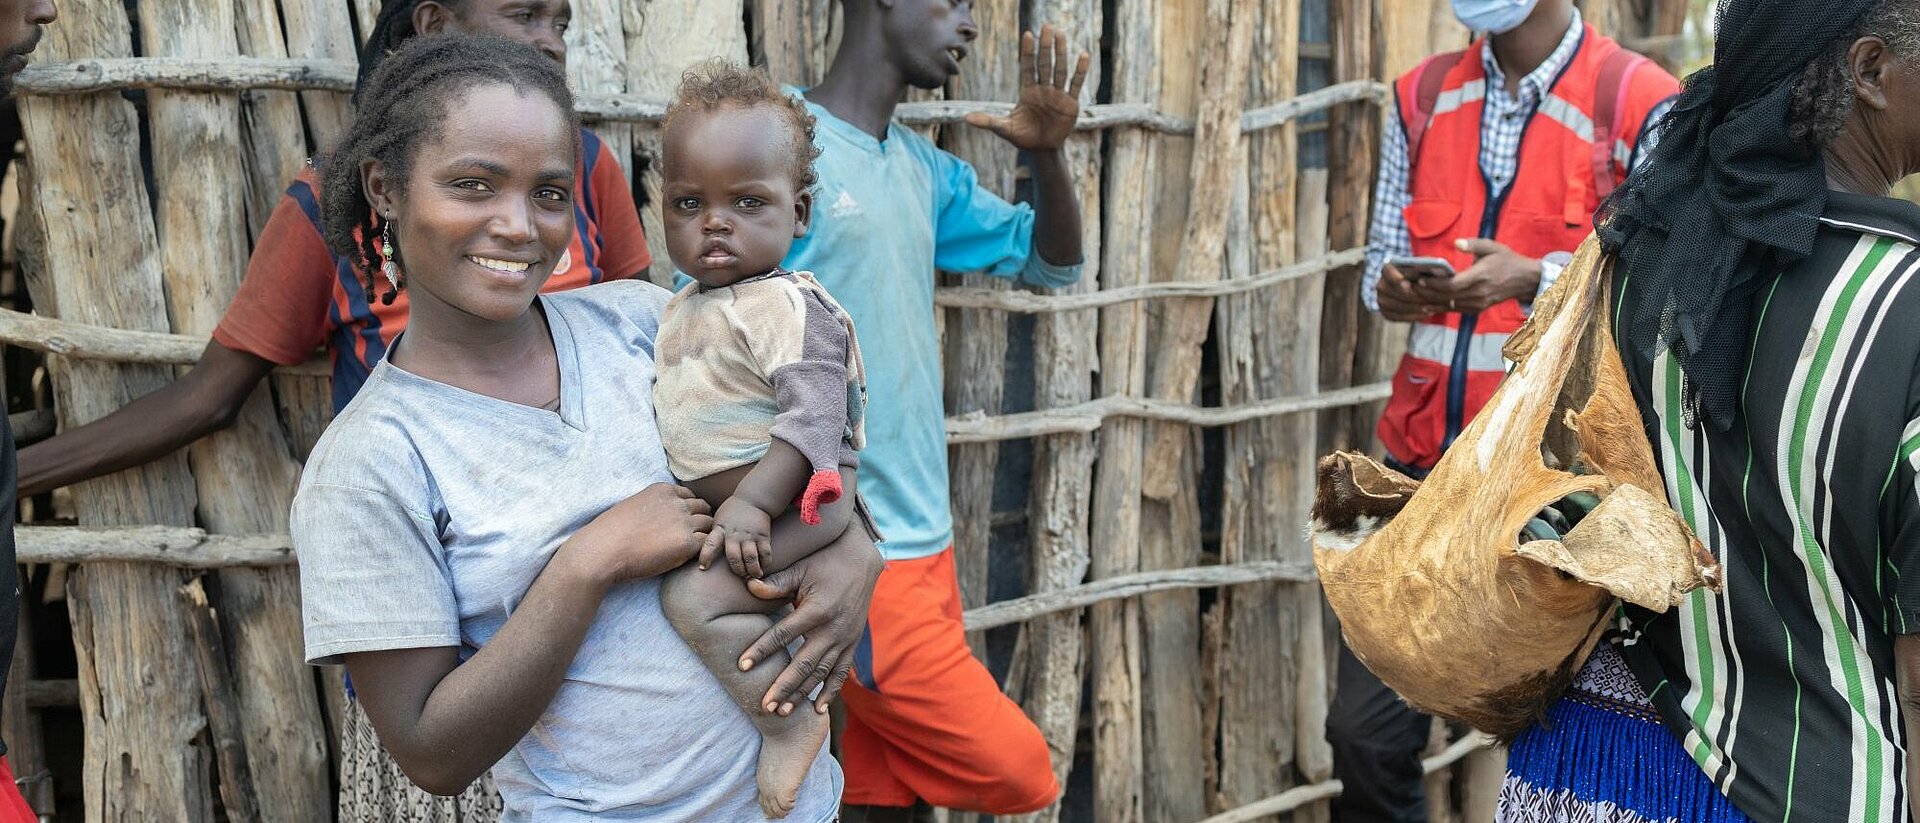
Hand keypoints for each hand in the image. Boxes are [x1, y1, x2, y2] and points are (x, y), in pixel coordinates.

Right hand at [568, 483, 712, 585]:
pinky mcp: (687, 543)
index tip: (682, 524)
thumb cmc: (611, 533)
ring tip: (695, 550)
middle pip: (703, 508)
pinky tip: (692, 560)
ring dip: (703, 536)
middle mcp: (676, 502)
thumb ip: (655, 507)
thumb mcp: (635, 506)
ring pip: (709, 525)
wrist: (602, 550)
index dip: (689, 510)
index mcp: (662, 490)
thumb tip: (664, 519)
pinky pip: (707, 543)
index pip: (689, 496)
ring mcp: (683, 521)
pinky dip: (703, 551)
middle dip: (700, 521)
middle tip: (692, 538)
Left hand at [703, 496, 773, 578]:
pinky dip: (765, 564)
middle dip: (737, 570)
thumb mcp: (718, 520)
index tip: (703, 568)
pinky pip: (765, 554)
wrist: (753, 499)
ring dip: (752, 570)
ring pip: (751, 558)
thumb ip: (714, 536)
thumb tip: (703, 552)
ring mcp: (749, 535)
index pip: (710, 543)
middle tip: (740, 575)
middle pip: (734, 557)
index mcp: (720, 530)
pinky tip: (762, 567)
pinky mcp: (763, 536)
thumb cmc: (732, 513)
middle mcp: (734, 534)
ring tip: (752, 575)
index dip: (705, 557)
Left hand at [738, 526, 883, 714]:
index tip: (742, 665)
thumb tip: (749, 586)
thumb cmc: (825, 562)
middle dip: (783, 686)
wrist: (862, 561)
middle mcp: (832, 629)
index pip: (783, 634)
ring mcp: (845, 639)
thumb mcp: (801, 569)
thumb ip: (776, 583)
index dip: (762, 650)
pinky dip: (830, 691)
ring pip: (821, 673)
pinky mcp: (852, 643)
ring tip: (782, 711)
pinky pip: (841, 672)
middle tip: (764, 705)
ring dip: (802, 693)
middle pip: (804, 663)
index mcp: (816, 610)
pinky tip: (818, 709)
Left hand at [961, 25, 1089, 152]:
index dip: (1028, 52)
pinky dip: (1080, 71)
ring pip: (1059, 70)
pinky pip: (1075, 84)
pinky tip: (1083, 55)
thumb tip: (966, 118)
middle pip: (1044, 64)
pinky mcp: (1070, 103)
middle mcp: (1043, 89)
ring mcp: (1057, 94)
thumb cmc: (1022, 137)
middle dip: (1045, 46)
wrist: (1042, 150)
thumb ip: (988, 121)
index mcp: (1028, 91)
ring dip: (1061, 53)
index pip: (1028, 67)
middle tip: (1047, 27)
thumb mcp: (1004, 129)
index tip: (1027, 35)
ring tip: (1061, 34)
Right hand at [1375, 264, 1434, 321]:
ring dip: (1414, 307)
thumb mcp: (1426, 268)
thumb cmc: (1424, 275)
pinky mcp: (1386, 312)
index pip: (1387, 271)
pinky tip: (1426, 314)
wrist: (1420, 288)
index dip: (1396, 279)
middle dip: (1411, 296)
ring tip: (1430, 308)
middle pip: (1391, 291)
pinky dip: (1412, 316)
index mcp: (1389, 269)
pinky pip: (1397, 317)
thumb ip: (1428, 267)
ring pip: (1395, 305)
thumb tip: (1435, 270)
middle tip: (1427, 300)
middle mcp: (1381, 284)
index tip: (1408, 285)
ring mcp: (1381, 299)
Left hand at [1408, 239, 1541, 313]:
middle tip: (1407, 286)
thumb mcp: (1492, 246)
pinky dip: (1438, 306)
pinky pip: (1453, 309)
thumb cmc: (1506, 259)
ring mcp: (1477, 304)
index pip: (1453, 285)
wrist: (1524, 280)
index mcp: (1481, 277)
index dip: (1435, 284)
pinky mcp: (1476, 309)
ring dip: (1428, 300)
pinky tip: (1423, 301)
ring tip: (1411, 293)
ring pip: (1447, 305)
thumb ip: (1474, 244)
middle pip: (1446, 297)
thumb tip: (1456, 243)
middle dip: (1425, 292)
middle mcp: (1478, 293)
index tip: (1420, 279)